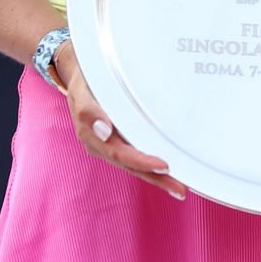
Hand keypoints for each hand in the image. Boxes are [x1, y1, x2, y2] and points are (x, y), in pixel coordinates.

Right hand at [52, 41, 189, 199]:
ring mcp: (109, 144)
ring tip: (180, 187)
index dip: (141, 161)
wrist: (79, 73)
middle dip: (156, 178)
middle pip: (130, 165)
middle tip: (181, 188)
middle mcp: (100, 144)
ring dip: (157, 178)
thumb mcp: (82, 87)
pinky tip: (168, 173)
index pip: (119, 153)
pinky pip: (135, 157)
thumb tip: (104, 131)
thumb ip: (89, 109)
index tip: (163, 166)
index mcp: (90, 134)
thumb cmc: (85, 78)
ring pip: (134, 165)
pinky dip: (151, 167)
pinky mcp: (117, 141)